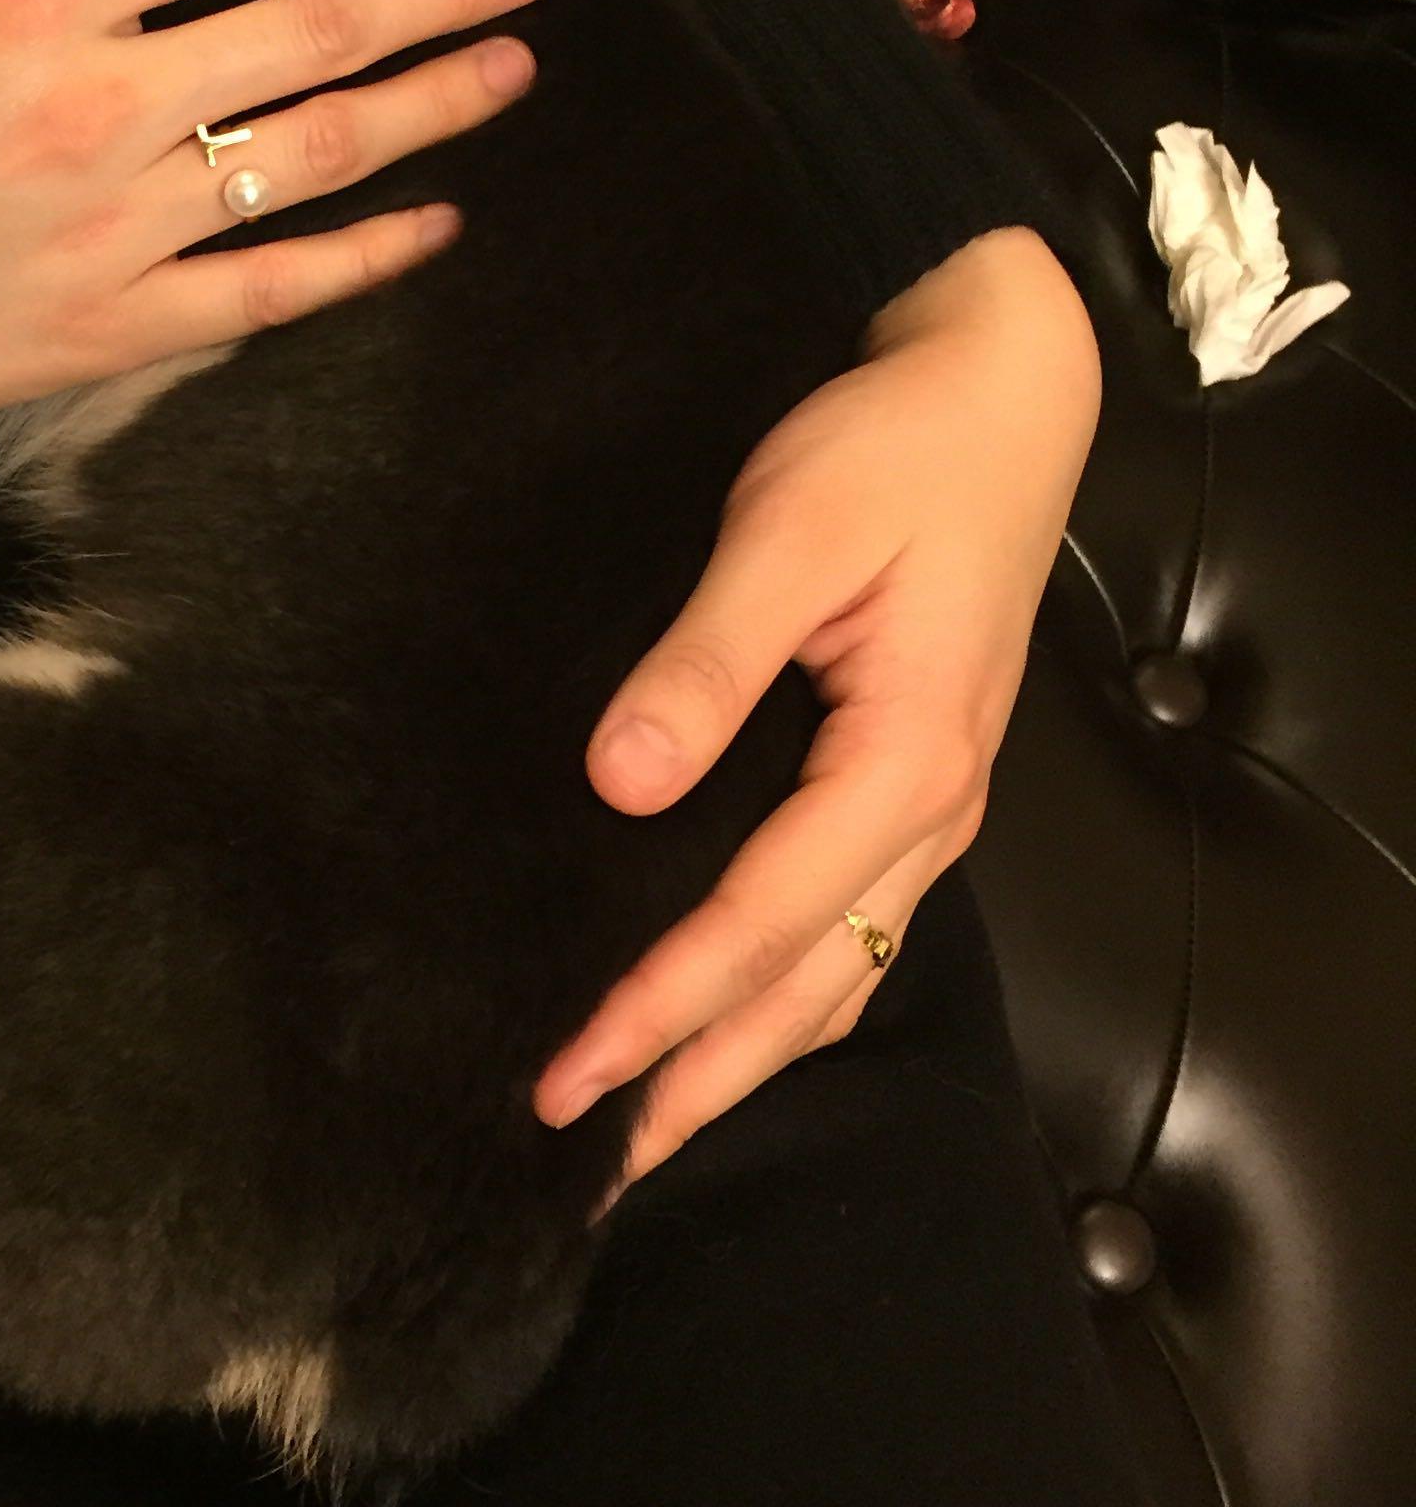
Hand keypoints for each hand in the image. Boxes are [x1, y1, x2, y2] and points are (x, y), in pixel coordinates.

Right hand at [0, 0, 551, 469]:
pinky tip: (432, 223)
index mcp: (34, 0)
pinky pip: (268, 292)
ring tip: (510, 68)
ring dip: (430, 106)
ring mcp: (114, 230)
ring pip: (315, 156)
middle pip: (310, 31)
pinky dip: (361, 258)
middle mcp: (96, 107)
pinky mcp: (111, 333)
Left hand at [532, 227, 1098, 1181]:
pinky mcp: (907, 780)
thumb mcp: (790, 534)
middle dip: (698, 1083)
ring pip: (835, 975)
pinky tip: (718, 1009)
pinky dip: (778, 992)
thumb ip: (707, 661)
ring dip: (741, 1056)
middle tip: (588, 1166)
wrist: (998, 397)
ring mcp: (928, 806)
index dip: (657, 1009)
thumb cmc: (893, 452)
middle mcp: (930, 812)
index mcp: (904, 761)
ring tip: (646, 1127)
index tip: (566, 1079)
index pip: (760, 922)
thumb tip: (622, 782)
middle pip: (808, 989)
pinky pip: (845, 924)